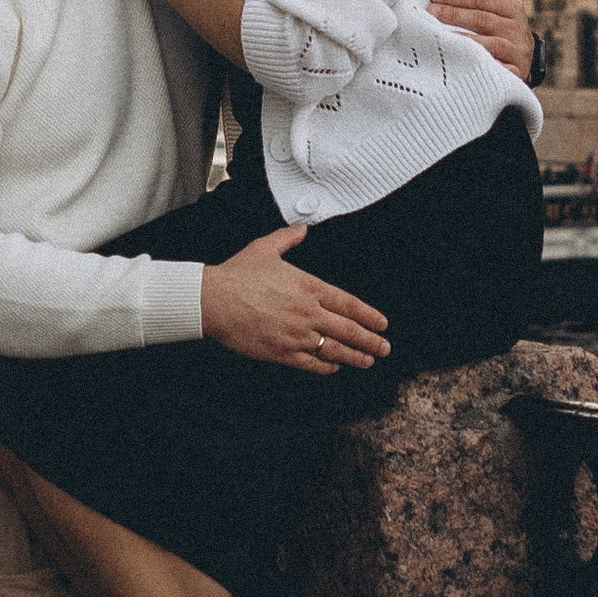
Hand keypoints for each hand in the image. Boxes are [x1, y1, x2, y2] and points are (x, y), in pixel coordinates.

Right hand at [202, 226, 391, 374]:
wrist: (213, 300)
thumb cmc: (237, 274)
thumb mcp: (265, 248)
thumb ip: (288, 238)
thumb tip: (301, 228)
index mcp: (309, 287)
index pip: (349, 304)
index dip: (370, 316)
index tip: (382, 323)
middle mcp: (308, 313)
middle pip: (350, 331)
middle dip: (371, 341)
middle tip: (385, 347)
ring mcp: (297, 335)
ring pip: (336, 350)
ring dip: (356, 357)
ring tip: (369, 361)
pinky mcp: (282, 353)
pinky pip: (313, 364)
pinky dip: (328, 367)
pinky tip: (335, 367)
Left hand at [430, 0, 538, 85]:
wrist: (523, 62)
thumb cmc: (505, 26)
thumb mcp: (504, 0)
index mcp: (512, 7)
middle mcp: (516, 29)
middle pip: (481, 19)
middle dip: (453, 15)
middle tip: (429, 12)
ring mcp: (515, 52)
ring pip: (486, 45)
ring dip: (462, 41)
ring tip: (438, 36)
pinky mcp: (513, 74)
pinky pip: (493, 70)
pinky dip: (476, 66)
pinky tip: (457, 62)